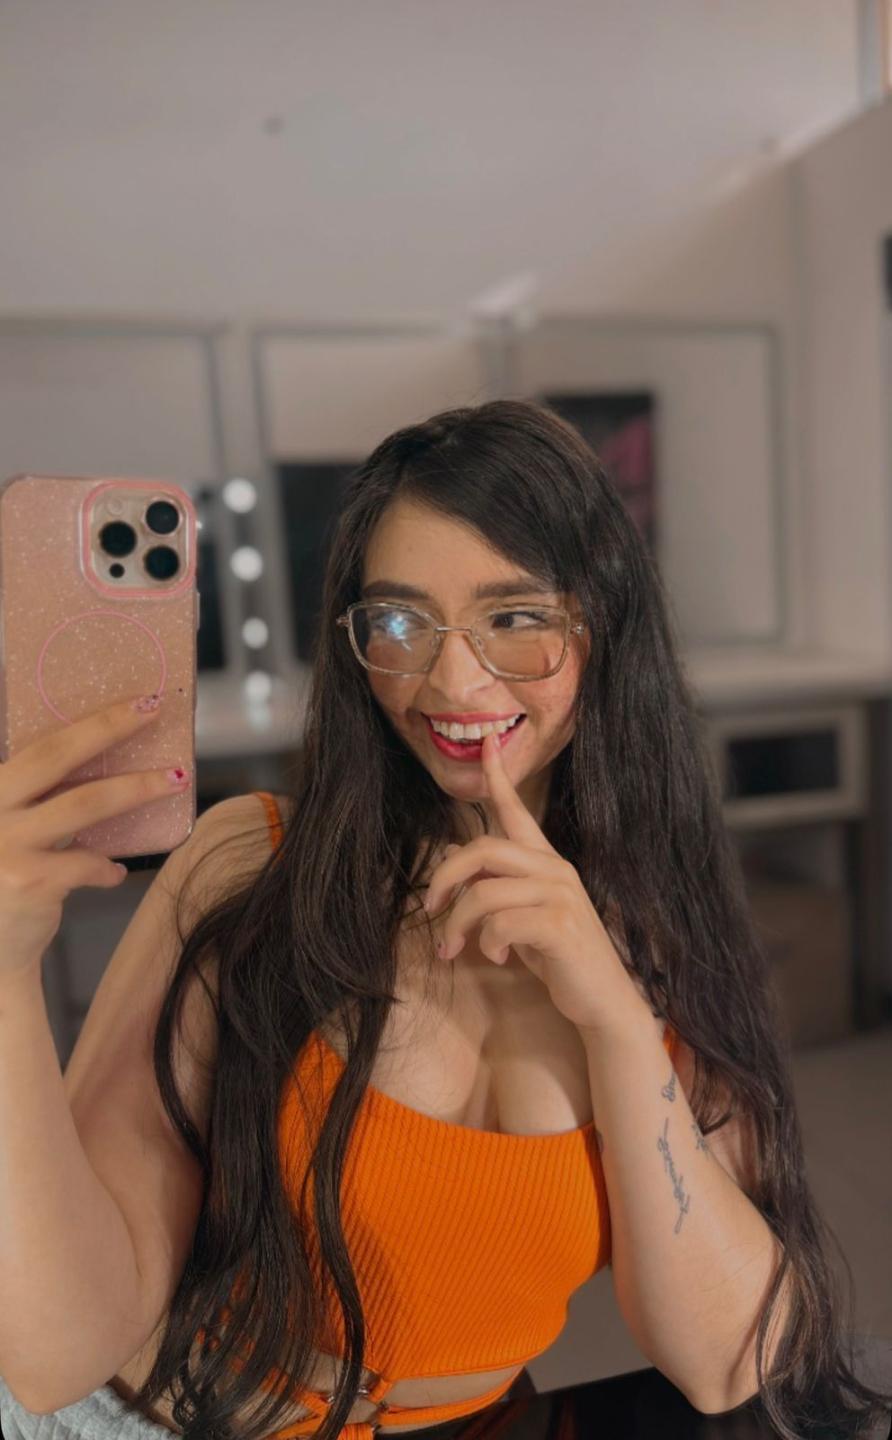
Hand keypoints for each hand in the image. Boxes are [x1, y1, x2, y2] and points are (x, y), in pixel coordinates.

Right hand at [0, 696, 189, 978]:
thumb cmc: (5, 878)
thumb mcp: (11, 828)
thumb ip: (39, 801)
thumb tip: (107, 763)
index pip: (41, 744)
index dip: (91, 720)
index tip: (137, 701)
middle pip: (56, 755)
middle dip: (109, 727)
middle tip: (154, 710)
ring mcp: (5, 844)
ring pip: (84, 803)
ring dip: (136, 789)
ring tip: (172, 781)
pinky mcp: (27, 880)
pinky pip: (86, 862)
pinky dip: (106, 867)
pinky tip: (113, 873)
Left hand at [422, 731, 644, 1034]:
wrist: (601, 1000)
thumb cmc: (558, 957)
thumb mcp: (520, 918)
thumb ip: (494, 886)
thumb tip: (453, 860)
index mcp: (545, 862)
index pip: (516, 811)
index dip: (498, 776)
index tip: (485, 743)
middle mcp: (555, 869)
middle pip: (482, 850)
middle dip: (443, 878)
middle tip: (429, 911)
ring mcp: (559, 895)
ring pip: (483, 892)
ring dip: (457, 925)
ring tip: (454, 950)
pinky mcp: (560, 925)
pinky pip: (500, 924)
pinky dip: (487, 945)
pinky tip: (498, 958)